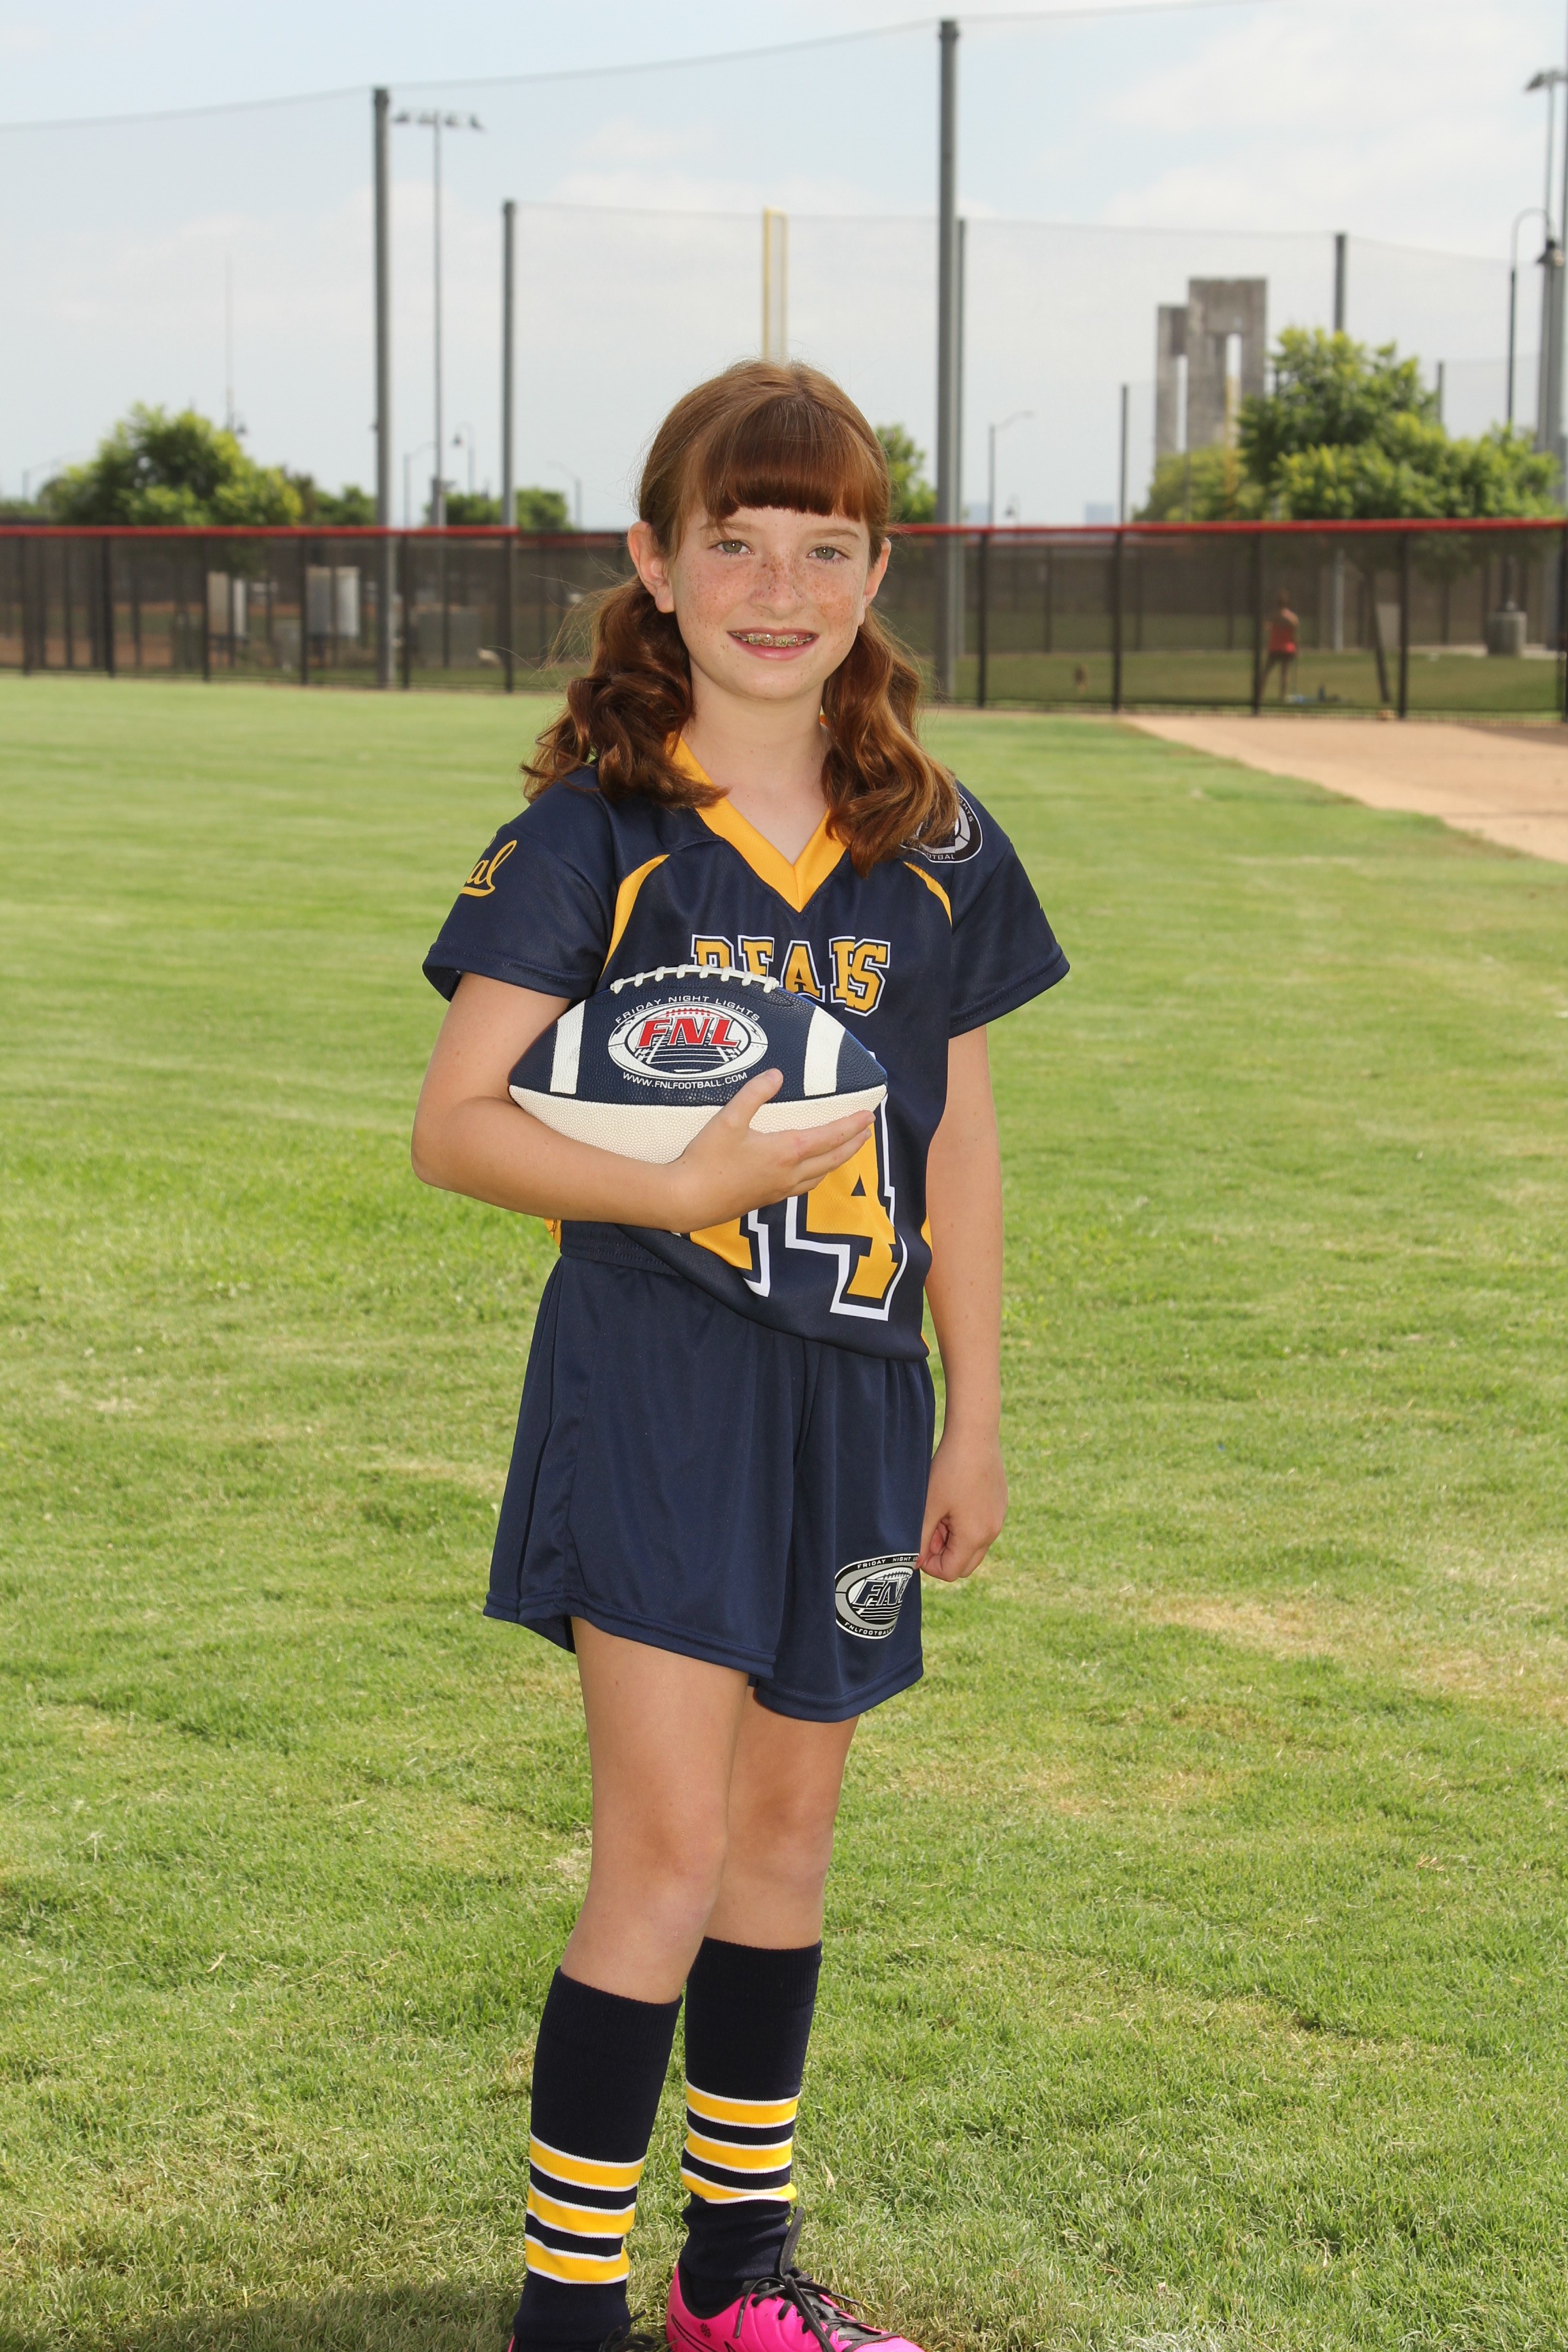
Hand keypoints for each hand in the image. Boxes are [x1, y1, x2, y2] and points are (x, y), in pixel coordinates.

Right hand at [664, 1069, 873, 1231]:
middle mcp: (791, 1173)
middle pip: (833, 1158)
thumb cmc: (706, 1159)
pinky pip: (804, 1186)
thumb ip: (754, 1094)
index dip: (851, 1125)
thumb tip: (777, 1074)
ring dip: (838, 1160)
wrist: (688, 1201)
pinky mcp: (768, 1199)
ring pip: (821, 1174)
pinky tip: (812, 1171)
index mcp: (787, 1151)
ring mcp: (780, 1189)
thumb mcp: (728, 1120)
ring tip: (846, 1149)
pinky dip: (818, 1174)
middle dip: (853, 1144)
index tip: (869, 1116)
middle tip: (867, 1132)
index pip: (830, 1136)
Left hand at [917, 1421, 1006, 1582]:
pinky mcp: (999, 1506)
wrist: (975, 1437)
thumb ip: (920, 1540)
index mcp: (975, 1537)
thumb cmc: (949, 1471)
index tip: (918, 1542)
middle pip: (965, 1564)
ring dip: (953, 1539)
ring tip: (939, 1512)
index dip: (930, 1564)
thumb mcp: (929, 1507)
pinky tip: (952, 1501)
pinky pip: (981, 1528)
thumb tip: (913, 1564)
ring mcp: (998, 1519)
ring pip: (973, 1546)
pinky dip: (965, 1525)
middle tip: (928, 1528)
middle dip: (943, 1555)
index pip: (951, 1572)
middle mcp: (992, 1533)